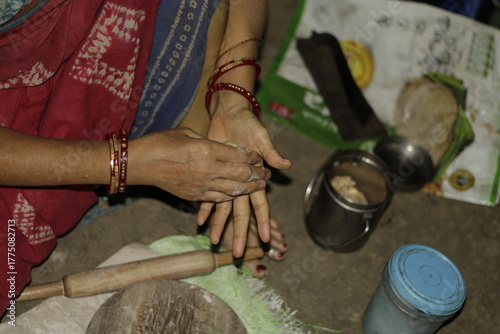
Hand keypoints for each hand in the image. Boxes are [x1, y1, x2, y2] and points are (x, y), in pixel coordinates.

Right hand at [127, 128, 270, 201]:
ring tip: (260, 186)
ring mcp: (201, 185)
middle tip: (267, 174)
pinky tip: (238, 195)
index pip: (239, 155)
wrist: (140, 164)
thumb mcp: (187, 133)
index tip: (260, 157)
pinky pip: (218, 199)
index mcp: (207, 150)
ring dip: (249, 188)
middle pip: (240, 174)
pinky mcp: (194, 196)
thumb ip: (207, 141)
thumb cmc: (161, 143)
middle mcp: (208, 169)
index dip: (253, 157)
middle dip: (257, 174)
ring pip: (233, 190)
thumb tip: (223, 147)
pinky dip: (231, 197)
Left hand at [197, 103, 291, 256]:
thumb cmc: (249, 124)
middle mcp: (243, 184)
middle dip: (240, 232)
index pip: (260, 204)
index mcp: (256, 177)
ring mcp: (228, 181)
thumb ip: (270, 151)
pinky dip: (205, 207)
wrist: (229, 115)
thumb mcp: (260, 136)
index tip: (264, 238)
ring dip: (220, 224)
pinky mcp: (214, 175)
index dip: (263, 221)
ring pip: (224, 208)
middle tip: (237, 252)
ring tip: (214, 240)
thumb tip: (286, 165)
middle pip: (241, 213)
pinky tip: (199, 219)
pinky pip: (209, 195)